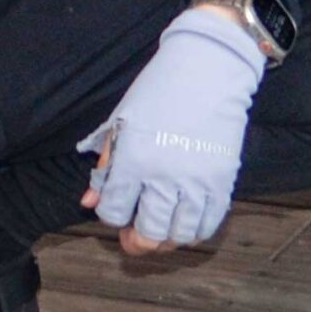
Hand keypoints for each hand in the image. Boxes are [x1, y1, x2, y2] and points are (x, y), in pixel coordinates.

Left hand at [78, 6, 268, 250]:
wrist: (208, 70)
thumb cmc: (158, 91)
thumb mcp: (121, 123)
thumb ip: (105, 165)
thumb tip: (88, 201)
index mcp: (132, 160)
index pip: (112, 211)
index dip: (109, 215)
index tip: (115, 206)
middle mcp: (163, 177)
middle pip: (148, 233)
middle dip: (136, 241)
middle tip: (133, 237)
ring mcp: (196, 181)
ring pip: (178, 235)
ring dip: (166, 240)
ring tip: (160, 229)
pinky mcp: (221, 181)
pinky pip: (208, 224)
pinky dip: (194, 232)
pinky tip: (185, 224)